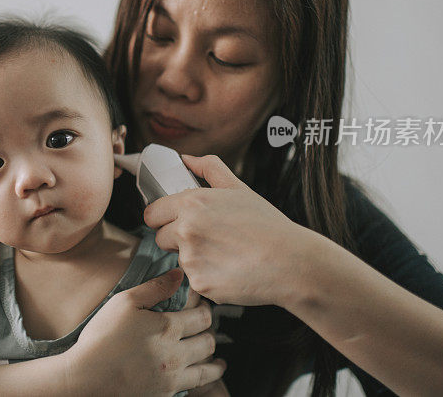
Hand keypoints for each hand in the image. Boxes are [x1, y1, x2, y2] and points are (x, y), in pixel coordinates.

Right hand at [66, 269, 225, 395]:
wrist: (86, 380)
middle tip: (208, 329)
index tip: (203, 305)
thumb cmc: (102, 338)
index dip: (206, 308)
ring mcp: (172, 378)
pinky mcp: (165, 395)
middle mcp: (176, 355)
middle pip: (208, 342)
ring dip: (214, 362)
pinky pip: (194, 387)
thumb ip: (154, 287)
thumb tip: (179, 274)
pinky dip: (203, 381)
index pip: (203, 316)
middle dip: (210, 332)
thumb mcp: (124, 302)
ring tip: (217, 360)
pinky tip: (199, 378)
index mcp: (168, 328)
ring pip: (206, 370)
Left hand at [144, 154, 316, 306]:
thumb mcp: (239, 188)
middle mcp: (186, 229)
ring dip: (194, 258)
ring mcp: (191, 259)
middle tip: (206, 239)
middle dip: (175, 239)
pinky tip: (229, 271)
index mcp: (192, 203)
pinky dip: (207, 278)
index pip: (152, 213)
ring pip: (178, 260)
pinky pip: (194, 280)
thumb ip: (209, 168)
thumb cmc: (267, 225)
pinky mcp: (199, 283)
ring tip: (224, 254)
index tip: (172, 222)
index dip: (161, 218)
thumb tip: (185, 159)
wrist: (291, 262)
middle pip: (159, 237)